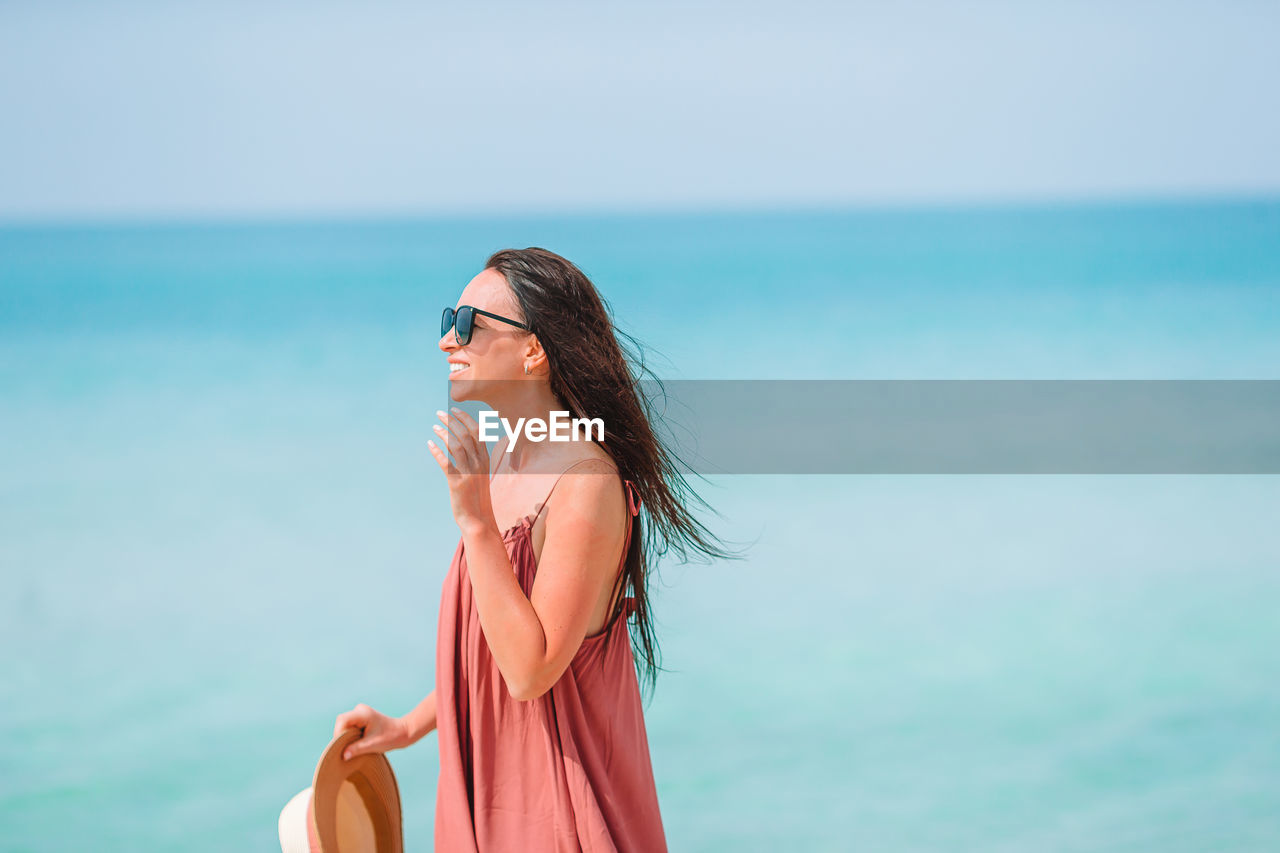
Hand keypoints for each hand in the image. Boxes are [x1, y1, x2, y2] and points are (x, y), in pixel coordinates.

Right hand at [333, 703, 411, 760]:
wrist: (402, 731)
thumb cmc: (390, 737)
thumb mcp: (372, 745)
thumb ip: (356, 749)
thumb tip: (343, 756)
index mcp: (363, 713)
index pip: (342, 720)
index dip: (338, 734)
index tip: (341, 747)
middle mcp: (360, 710)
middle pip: (341, 722)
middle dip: (341, 736)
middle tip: (345, 749)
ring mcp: (360, 712)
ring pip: (344, 724)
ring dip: (345, 736)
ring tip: (351, 747)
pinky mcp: (361, 717)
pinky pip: (349, 725)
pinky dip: (349, 735)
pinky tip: (354, 743)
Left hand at [428, 407, 495, 532]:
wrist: (478, 520)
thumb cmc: (477, 496)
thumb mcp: (479, 474)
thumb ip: (474, 459)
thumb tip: (462, 445)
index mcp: (485, 459)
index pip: (477, 432)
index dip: (465, 418)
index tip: (454, 410)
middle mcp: (479, 464)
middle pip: (465, 435)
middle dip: (452, 421)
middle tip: (440, 414)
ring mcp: (469, 473)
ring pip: (456, 446)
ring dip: (444, 433)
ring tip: (434, 426)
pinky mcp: (457, 483)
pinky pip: (446, 463)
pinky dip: (437, 451)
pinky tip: (429, 444)